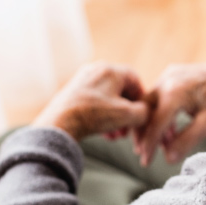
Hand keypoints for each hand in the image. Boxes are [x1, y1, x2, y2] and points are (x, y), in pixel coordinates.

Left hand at [34, 62, 148, 140]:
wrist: (60, 123)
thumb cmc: (94, 116)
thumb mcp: (127, 115)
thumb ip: (144, 111)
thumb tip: (146, 111)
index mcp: (110, 70)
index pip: (134, 79)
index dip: (141, 97)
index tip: (142, 112)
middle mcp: (95, 71)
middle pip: (120, 90)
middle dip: (127, 111)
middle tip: (128, 128)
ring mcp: (82, 81)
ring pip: (107, 98)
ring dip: (115, 117)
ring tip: (115, 135)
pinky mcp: (72, 93)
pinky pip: (94, 102)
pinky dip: (102, 116)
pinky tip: (103, 133)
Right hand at [135, 44, 205, 165]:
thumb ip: (186, 141)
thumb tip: (168, 159)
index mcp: (174, 93)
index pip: (154, 123)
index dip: (149, 145)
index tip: (145, 162)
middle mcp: (166, 80)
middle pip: (144, 111)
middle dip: (143, 134)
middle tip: (144, 154)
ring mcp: (168, 75)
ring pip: (149, 104)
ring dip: (152, 124)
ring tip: (162, 145)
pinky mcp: (171, 75)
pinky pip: (158, 96)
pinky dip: (159, 113)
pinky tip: (169, 130)